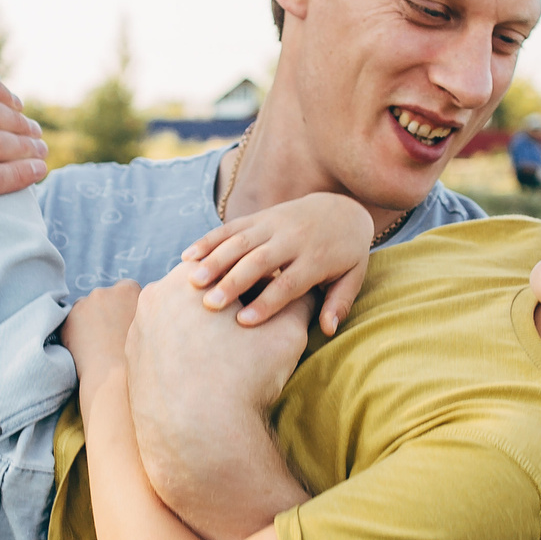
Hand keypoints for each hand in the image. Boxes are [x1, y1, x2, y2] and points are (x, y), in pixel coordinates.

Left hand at [61, 281, 139, 375]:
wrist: (113, 375)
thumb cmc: (137, 355)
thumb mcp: (147, 326)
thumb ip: (139, 310)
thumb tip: (132, 307)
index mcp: (129, 289)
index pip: (126, 290)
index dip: (124, 307)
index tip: (124, 322)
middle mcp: (106, 290)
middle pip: (104, 298)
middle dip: (106, 311)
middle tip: (111, 335)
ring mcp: (85, 302)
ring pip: (86, 308)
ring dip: (90, 320)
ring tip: (98, 344)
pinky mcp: (70, 316)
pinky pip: (72, 321)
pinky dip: (76, 331)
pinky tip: (86, 347)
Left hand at [122, 260, 314, 539]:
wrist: (201, 439)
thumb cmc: (246, 380)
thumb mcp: (288, 331)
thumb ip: (298, 300)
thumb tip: (304, 290)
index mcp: (186, 279)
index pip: (233, 271)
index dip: (261, 287)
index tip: (275, 309)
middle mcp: (152, 297)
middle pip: (203, 294)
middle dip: (230, 310)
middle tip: (255, 336)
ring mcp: (137, 331)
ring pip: (182, 321)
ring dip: (207, 332)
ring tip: (232, 361)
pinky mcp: (132, 363)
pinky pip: (167, 349)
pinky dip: (187, 356)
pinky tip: (208, 377)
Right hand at [181, 193, 373, 331]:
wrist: (341, 209)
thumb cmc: (346, 253)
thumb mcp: (352, 277)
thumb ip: (339, 303)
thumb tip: (326, 330)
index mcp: (316, 258)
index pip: (289, 283)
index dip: (266, 302)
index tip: (243, 322)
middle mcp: (293, 239)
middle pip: (259, 261)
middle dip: (233, 282)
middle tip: (210, 305)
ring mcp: (274, 224)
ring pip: (240, 241)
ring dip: (214, 260)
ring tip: (192, 282)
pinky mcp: (260, 216)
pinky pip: (231, 226)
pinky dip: (209, 240)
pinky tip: (187, 256)